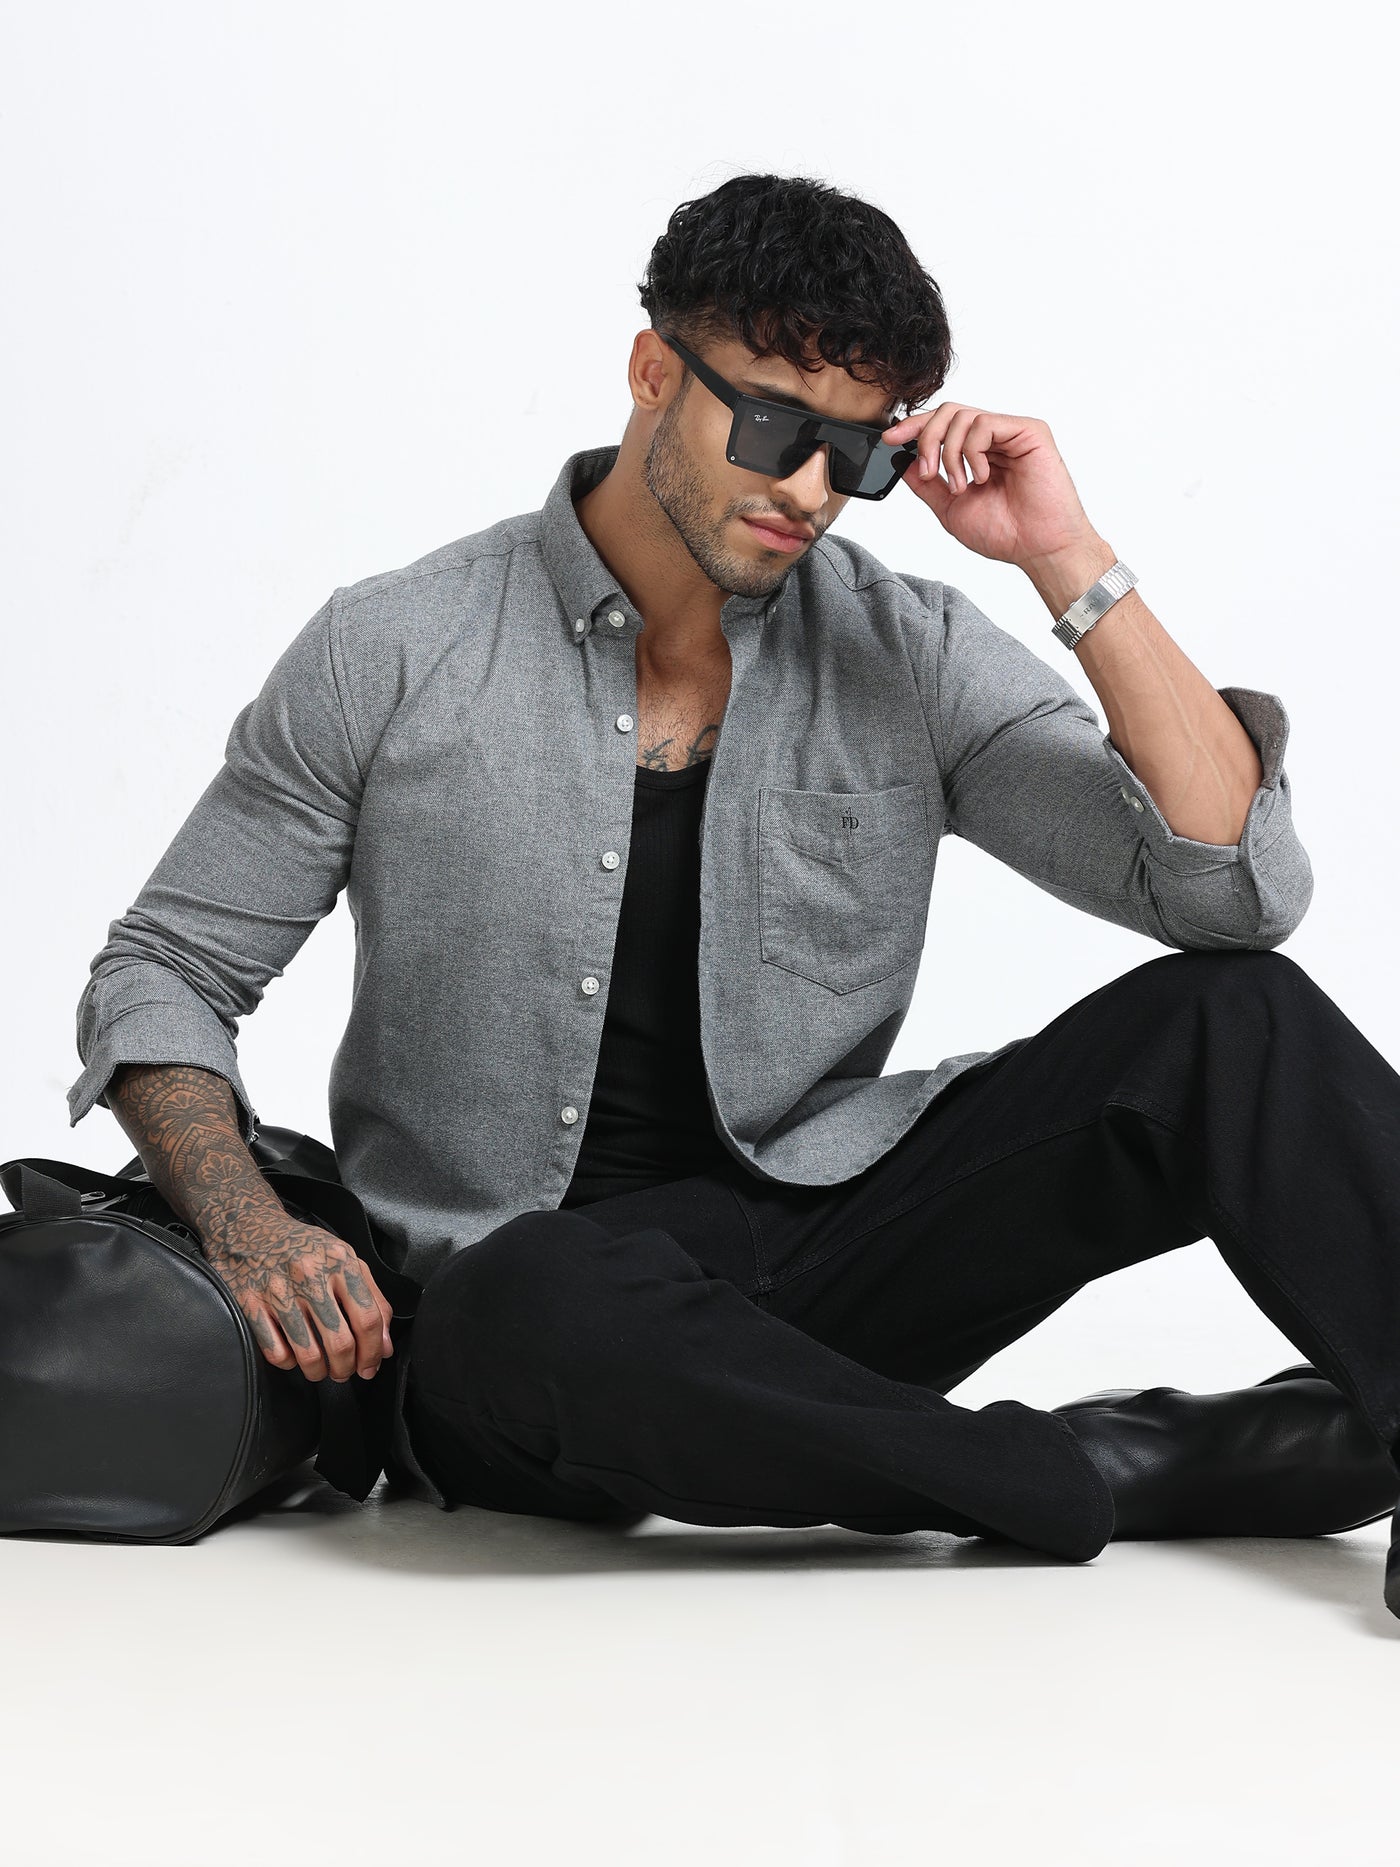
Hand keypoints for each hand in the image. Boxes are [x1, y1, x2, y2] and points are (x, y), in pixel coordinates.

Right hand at [203, 1211, 395, 1383]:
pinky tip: (294, 1356)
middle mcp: (310, 1275)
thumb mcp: (345, 1259)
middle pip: (340, 1342)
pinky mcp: (250, 1303)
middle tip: (345, 1373)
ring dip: (319, 1372)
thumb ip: (372, 1299)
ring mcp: (278, 1291)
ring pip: (308, 1354)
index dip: (373, 1352)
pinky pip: (275, 1352)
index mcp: (340, 1262)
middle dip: (347, 1368)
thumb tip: (384, 1347)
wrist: (249, 1226)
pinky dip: (288, 1363)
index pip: (367, 1318)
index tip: (371, 1367)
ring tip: (322, 1370)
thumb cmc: (303, 1247)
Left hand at [881, 403, 1102, 570]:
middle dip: (926, 439)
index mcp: (977, 453)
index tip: (890, 439)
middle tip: (928, 472)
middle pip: (947, 413)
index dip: (913, 427)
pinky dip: (973, 452)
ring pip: (961, 416)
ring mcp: (1011, 432)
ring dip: (949, 453)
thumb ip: (926, 484)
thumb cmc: (1006, 533)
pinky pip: (984, 423)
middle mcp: (994, 439)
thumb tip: (901, 460)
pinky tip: (981, 477)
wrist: (1038, 548)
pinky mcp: (1029, 431)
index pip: (941, 425)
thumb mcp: (950, 508)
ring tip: (960, 486)